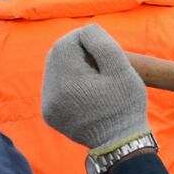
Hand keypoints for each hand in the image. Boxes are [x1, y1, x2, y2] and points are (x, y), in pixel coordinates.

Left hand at [41, 24, 150, 152]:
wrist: (120, 143)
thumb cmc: (125, 105)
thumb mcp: (122, 71)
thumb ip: (103, 44)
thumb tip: (87, 30)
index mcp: (69, 80)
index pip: (66, 43)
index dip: (82, 37)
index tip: (100, 43)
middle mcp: (51, 92)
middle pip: (56, 55)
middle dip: (74, 50)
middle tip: (96, 56)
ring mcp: (48, 104)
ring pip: (53, 71)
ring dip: (70, 65)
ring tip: (92, 73)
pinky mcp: (49, 114)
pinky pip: (54, 88)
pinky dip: (67, 82)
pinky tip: (84, 88)